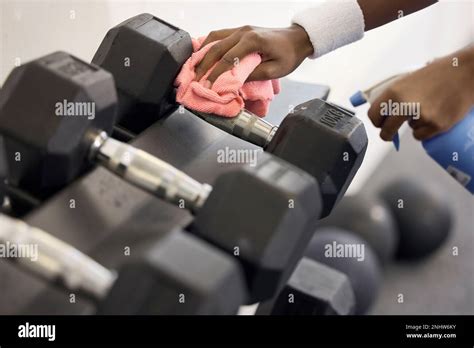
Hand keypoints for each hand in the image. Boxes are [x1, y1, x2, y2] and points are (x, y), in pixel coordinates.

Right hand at [195, 25, 313, 82]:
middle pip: (216, 47)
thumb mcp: (275, 71)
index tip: (207, 86)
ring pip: (214, 38)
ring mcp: (241, 29)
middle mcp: (243, 32)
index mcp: (252, 41)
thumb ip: (254, 75)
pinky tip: (203, 53)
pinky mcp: (240, 30)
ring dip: (203, 52)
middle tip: (196, 80)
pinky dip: (209, 44)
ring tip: (195, 67)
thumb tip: (234, 81)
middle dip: (204, 65)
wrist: (297, 39)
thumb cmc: (289, 55)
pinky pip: (219, 35)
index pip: (227, 59)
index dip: (215, 74)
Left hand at [368, 46, 473, 140]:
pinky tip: (434, 116)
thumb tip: (385, 111)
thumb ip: (395, 96)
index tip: (380, 123)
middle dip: (387, 134)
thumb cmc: (440, 72)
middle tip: (390, 133)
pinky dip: (426, 130)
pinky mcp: (436, 126)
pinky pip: (422, 136)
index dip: (377, 121)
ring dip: (415, 124)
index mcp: (394, 92)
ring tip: (428, 108)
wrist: (466, 72)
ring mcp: (421, 117)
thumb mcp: (409, 79)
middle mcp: (405, 105)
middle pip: (386, 131)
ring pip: (408, 131)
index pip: (374, 115)